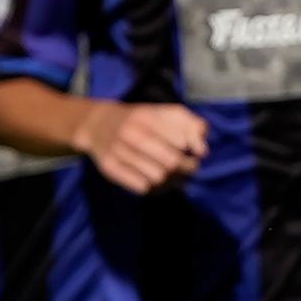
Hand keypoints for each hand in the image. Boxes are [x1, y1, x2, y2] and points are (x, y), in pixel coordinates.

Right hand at [80, 102, 208, 194]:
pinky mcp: (109, 167)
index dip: (191, 150)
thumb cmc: (142, 120)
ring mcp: (118, 150)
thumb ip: (192, 126)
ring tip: (170, 173)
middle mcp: (131, 133)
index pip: (182, 142)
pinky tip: (152, 178)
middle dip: (185, 168)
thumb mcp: (167, 113)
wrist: (98, 124)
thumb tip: (202, 152)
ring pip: (158, 178)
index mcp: (148, 117)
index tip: (189, 150)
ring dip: (170, 180)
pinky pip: (141, 187)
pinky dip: (151, 186)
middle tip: (186, 166)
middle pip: (171, 163)